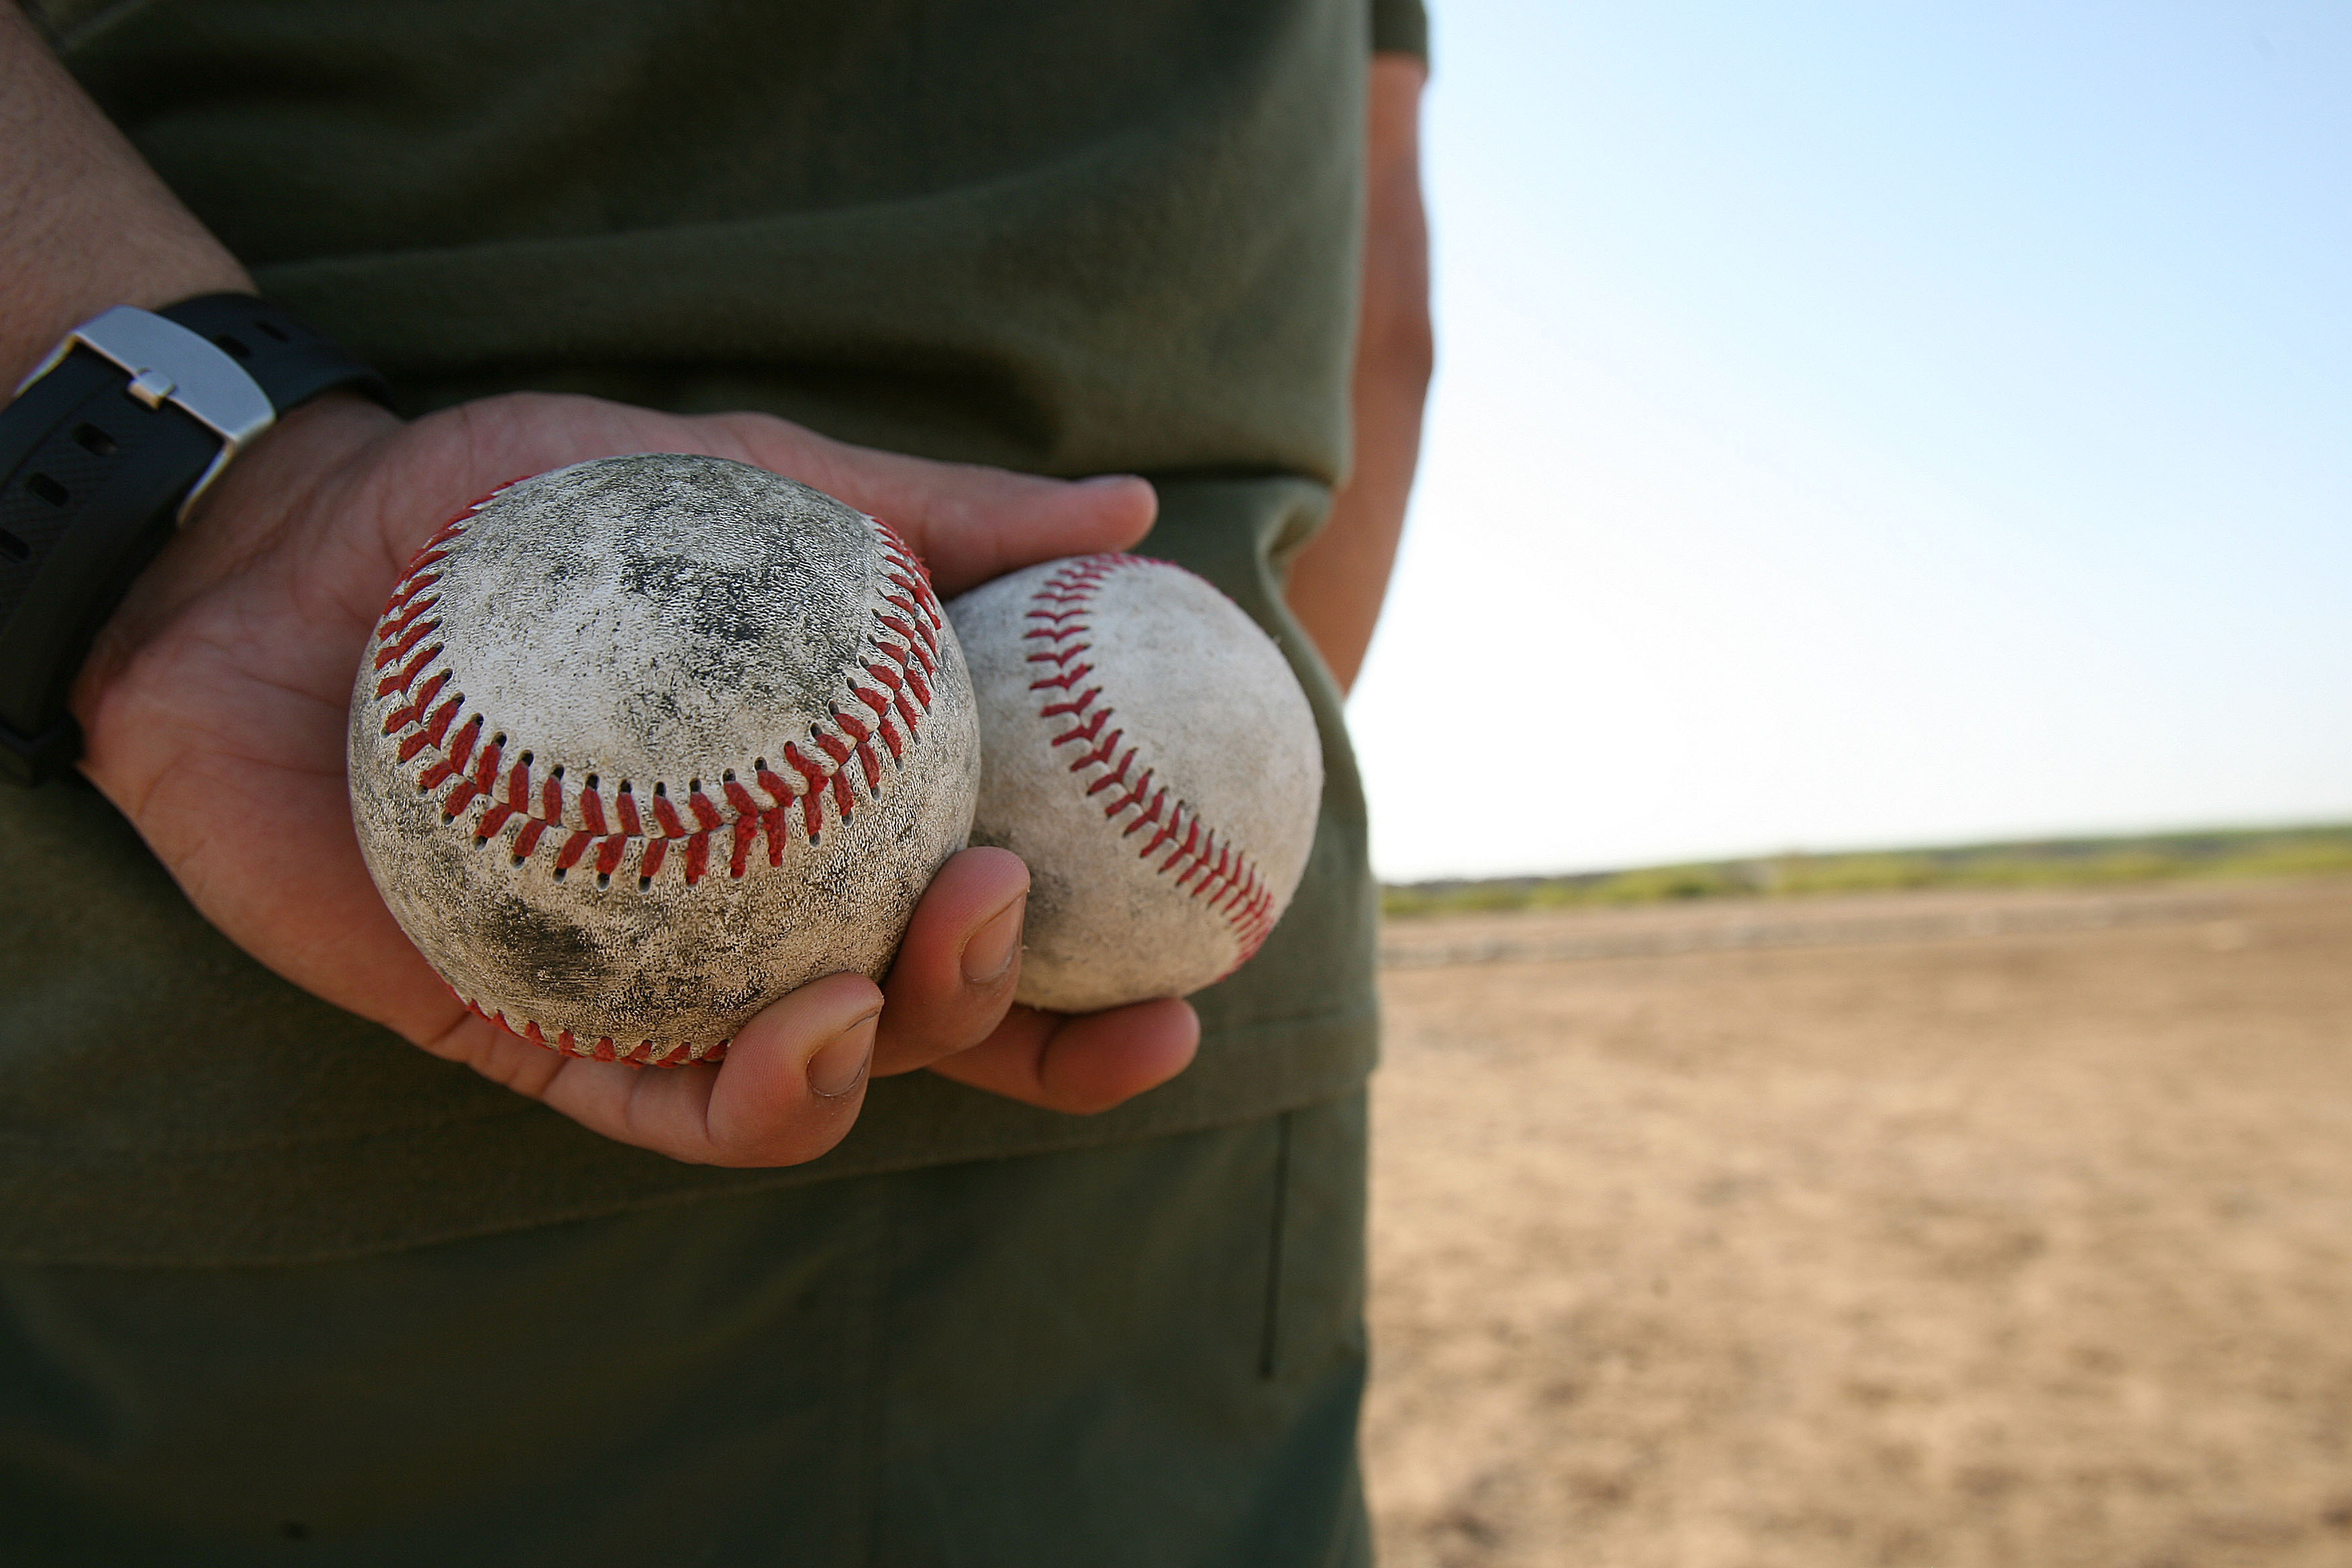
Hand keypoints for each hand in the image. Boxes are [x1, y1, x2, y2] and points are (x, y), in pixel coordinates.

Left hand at [73, 390, 1198, 1167]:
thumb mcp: (749, 476)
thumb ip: (930, 513)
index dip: (1105, 982)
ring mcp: (644, 989)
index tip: (1207, 969)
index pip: (989, 928)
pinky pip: (656, 1104)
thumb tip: (1135, 507)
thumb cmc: (525, 508)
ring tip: (928, 967)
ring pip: (811, 1090)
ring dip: (899, 1056)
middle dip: (1031, 1037)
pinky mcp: (522, 1031)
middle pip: (927, 1031)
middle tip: (1092, 968)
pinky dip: (751, 1093)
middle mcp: (756, 924)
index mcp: (828, 828)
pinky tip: (802, 1023)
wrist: (285, 541)